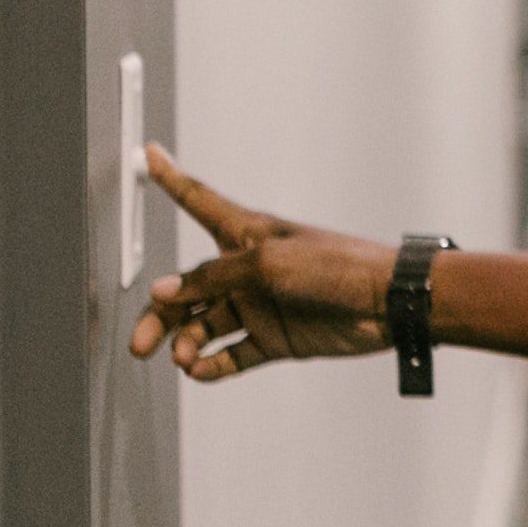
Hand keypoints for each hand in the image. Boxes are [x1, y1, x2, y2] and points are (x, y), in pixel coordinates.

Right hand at [124, 146, 391, 381]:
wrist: (386, 304)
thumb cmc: (337, 266)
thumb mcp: (267, 263)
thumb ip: (213, 278)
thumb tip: (164, 292)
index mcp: (245, 234)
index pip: (198, 200)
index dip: (171, 178)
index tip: (149, 155)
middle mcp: (246, 269)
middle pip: (186, 288)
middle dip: (160, 314)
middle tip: (141, 343)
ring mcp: (259, 305)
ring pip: (204, 325)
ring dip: (187, 343)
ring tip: (185, 358)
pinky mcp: (275, 338)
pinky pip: (233, 354)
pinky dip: (213, 365)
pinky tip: (201, 370)